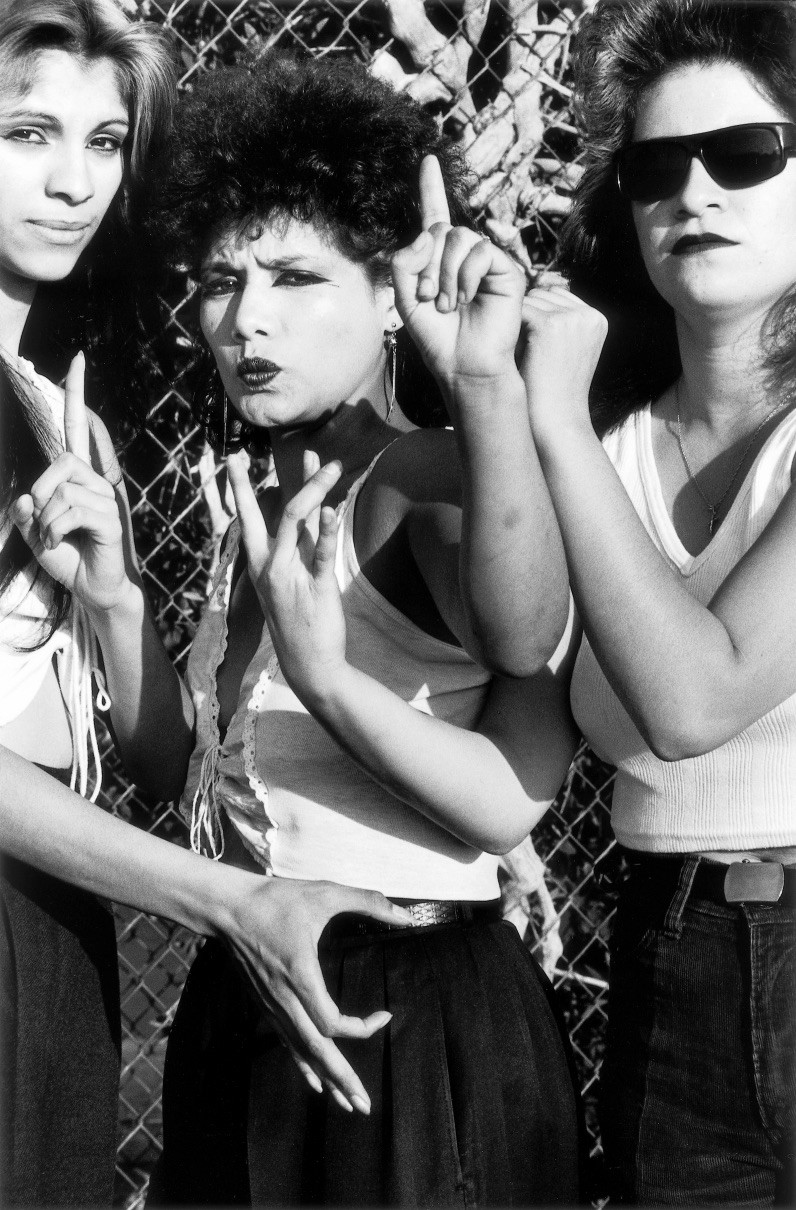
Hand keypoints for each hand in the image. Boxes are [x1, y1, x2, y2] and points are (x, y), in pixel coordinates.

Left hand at [10, 352, 129, 613]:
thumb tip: (24, 497)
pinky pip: (72, 512)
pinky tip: (61, 544)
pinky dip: (55, 531)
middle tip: (38, 519)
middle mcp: (97, 482)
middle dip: (39, 490)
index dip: (76, 393)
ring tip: (52, 538)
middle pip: (62, 460)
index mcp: (80, 478)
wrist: (95, 590)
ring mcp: (107, 500)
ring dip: (45, 519)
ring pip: (62, 491)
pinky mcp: (111, 520)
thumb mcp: (35, 532)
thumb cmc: (70, 558)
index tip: (77, 358)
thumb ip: (25, 510)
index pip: (79, 427)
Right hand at [222, 873, 413, 1112]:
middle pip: (317, 1051)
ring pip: (301, 1053)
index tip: (385, 1014)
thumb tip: (406, 916)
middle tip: (365, 1106)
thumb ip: (368, 902)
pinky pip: (287, 1044)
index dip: (363, 1027)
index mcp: (301, 976)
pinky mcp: (265, 1006)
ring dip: (326, 1079)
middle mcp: (284, 999)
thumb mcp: (326, 893)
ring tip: (348, 1104)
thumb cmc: (276, 899)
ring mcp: (272, 1006)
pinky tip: (316, 1083)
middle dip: (343, 1080)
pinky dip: (303, 1066)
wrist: (228, 908)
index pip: (333, 1023)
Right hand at [226, 449, 346, 703]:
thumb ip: (303, 542)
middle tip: (238, 455)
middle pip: (264, 514)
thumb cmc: (302, 619)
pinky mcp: (317, 588)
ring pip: (297, 521)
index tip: (231, 459)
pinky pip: (322, 553)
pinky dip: (328, 529)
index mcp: (261, 564)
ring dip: (314, 488)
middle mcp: (270, 567)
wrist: (310, 665)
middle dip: (250, 483)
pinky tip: (332, 509)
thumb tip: (313, 506)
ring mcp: (291, 577)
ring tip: (330, 464)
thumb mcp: (294, 576)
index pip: (246, 519)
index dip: (239, 488)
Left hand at [391, 155, 525, 393]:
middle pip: (440, 232)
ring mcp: (486, 261)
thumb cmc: (437, 337)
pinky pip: (480, 252)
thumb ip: (405, 262)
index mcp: (439, 259)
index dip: (430, 188)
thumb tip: (431, 232)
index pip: (435, 216)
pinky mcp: (506, 270)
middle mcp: (464, 255)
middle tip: (431, 300)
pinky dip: (467, 276)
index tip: (428, 159)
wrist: (463, 364)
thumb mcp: (406, 299)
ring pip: (459, 239)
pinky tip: (467, 299)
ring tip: (449, 305)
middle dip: (428, 267)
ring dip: (446, 274)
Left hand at [519, 283, 607, 437]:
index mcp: (597, 318)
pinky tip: (513, 351)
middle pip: (542, 294)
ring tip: (523, 354)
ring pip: (528, 300)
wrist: (555, 422)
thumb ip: (558, 321)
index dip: (537, 316)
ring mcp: (571, 317)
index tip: (533, 345)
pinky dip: (510, 328)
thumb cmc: (553, 391)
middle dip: (527, 317)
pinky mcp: (550, 324)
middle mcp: (589, 314)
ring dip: (518, 323)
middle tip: (526, 352)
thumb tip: (533, 291)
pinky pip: (518, 311)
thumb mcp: (566, 351)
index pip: (556, 296)